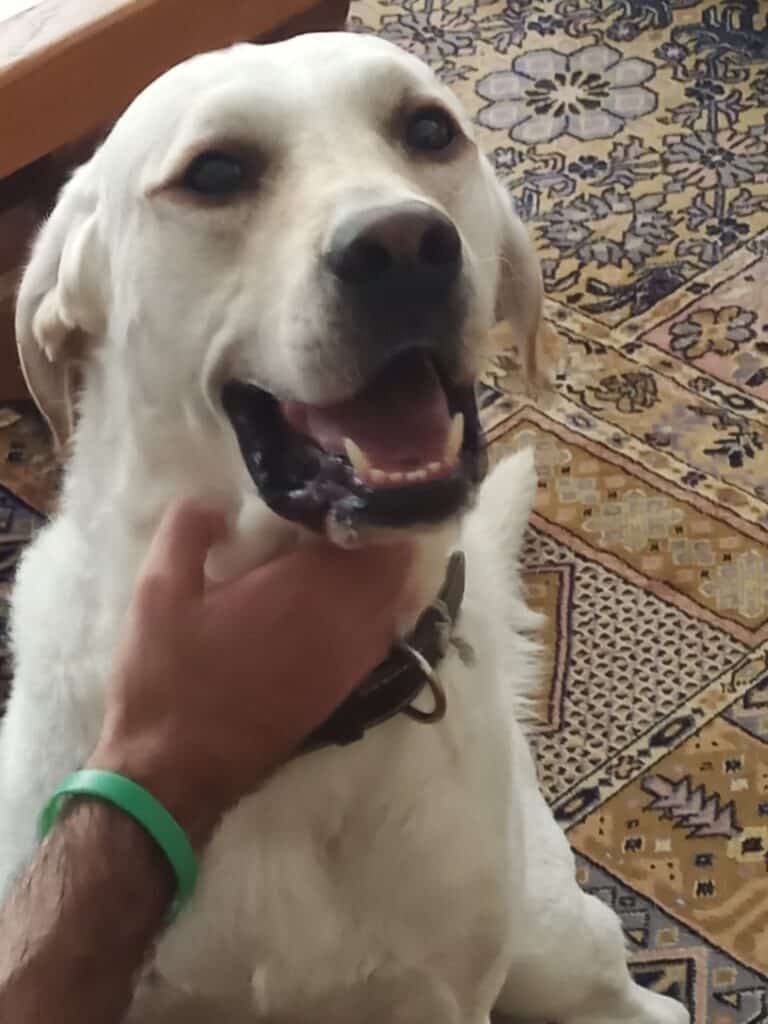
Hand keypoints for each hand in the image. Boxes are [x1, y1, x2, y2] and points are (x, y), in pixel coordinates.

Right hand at [89, 500, 410, 843]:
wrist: (176, 775)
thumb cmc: (166, 679)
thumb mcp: (157, 592)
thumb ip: (189, 531)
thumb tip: (222, 503)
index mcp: (305, 589)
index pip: (369, 532)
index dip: (364, 502)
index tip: (344, 480)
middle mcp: (345, 622)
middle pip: (396, 563)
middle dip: (382, 531)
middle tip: (352, 505)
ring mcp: (352, 660)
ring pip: (396, 599)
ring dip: (385, 567)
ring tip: (356, 543)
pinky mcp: (346, 688)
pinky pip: (383, 632)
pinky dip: (378, 604)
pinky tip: (350, 594)